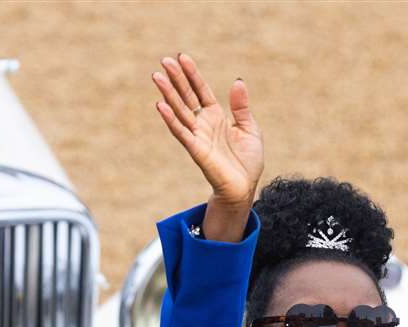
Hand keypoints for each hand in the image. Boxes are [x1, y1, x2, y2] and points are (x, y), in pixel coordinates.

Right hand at [152, 54, 263, 219]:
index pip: (201, 90)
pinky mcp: (196, 150)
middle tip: (164, 60)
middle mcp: (203, 123)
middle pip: (186, 96)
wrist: (245, 188)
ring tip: (157, 76)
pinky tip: (160, 105)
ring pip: (180, 111)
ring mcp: (198, 136)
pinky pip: (181, 132)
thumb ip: (241, 107)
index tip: (182, 57)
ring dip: (168, 94)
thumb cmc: (247, 161)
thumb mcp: (250, 128)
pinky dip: (171, 119)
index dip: (192, 74)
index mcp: (216, 116)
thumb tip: (237, 82)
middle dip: (176, 78)